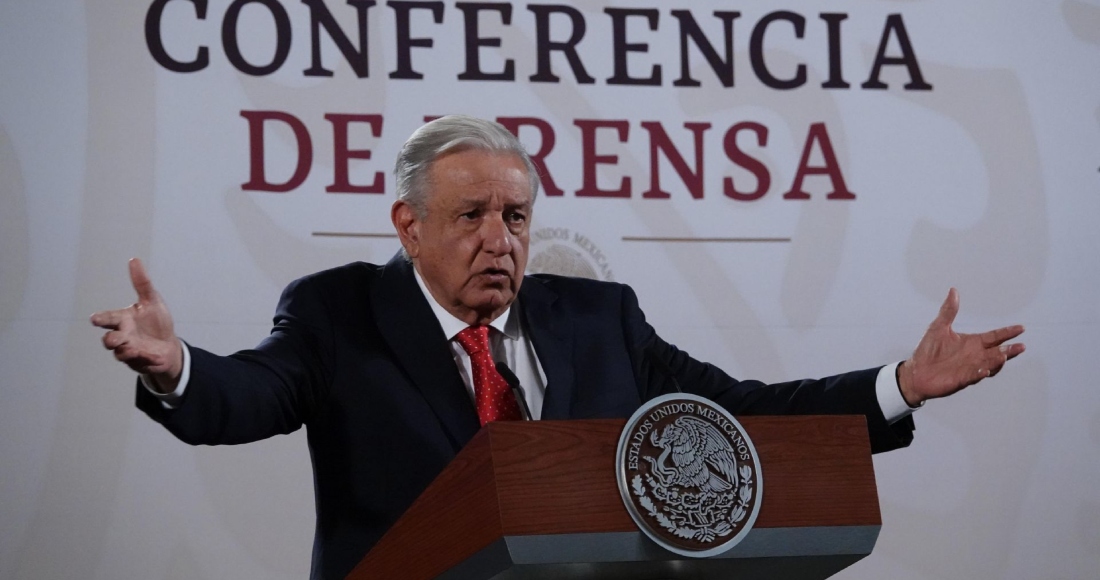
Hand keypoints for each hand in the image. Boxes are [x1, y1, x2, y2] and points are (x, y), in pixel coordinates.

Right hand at [90, 258, 182, 392]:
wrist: (168, 345)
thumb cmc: (157, 321)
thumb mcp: (152, 300)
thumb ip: (142, 283)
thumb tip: (134, 260)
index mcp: (123, 319)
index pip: (109, 318)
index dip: (101, 319)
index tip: (94, 319)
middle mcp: (122, 335)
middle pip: (109, 339)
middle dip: (110, 339)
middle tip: (115, 338)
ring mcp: (127, 350)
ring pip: (119, 353)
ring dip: (126, 350)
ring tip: (134, 348)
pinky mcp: (136, 362)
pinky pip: (136, 362)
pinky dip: (144, 359)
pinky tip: (152, 356)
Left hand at [898, 288, 1024, 406]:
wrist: (916, 371)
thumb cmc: (928, 350)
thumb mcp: (938, 327)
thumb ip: (948, 311)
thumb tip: (953, 290)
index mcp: (972, 343)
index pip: (994, 336)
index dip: (1007, 332)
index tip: (1021, 328)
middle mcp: (974, 356)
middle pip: (997, 352)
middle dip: (1009, 350)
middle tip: (1021, 346)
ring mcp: (970, 368)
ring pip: (989, 365)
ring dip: (997, 361)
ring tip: (1003, 356)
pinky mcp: (961, 379)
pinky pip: (973, 377)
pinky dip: (979, 373)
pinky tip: (984, 370)